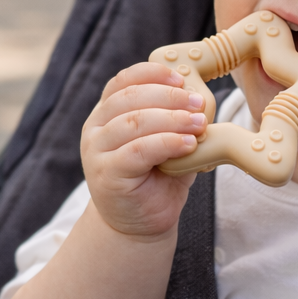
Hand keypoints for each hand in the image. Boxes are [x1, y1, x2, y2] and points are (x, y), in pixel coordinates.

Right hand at [81, 61, 207, 237]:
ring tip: (200, 124)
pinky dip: (167, 143)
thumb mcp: (167, 141)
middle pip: (130, 98)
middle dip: (169, 97)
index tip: (181, 78)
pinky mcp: (105, 173)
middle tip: (199, 103)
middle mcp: (95, 127)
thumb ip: (176, 118)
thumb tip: (202, 98)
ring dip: (172, 119)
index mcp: (106, 112)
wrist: (139, 223)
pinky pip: (138, 150)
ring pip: (134, 122)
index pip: (123, 81)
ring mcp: (96, 151)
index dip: (152, 74)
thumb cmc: (157, 178)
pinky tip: (188, 144)